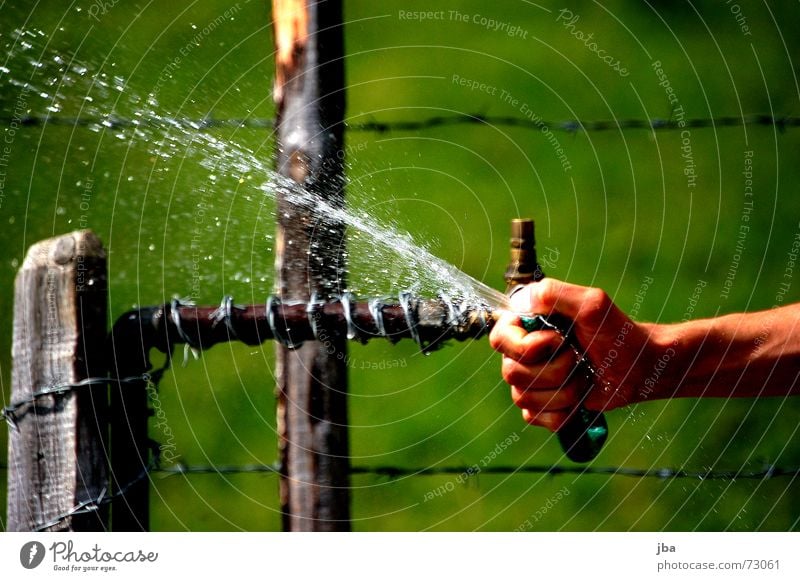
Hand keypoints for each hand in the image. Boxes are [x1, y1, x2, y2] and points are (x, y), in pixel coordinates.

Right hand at [489, 278, 662, 430]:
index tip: (558, 340)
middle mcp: (520, 351)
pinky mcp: (539, 405)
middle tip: (579, 357)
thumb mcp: (591, 303)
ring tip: (583, 377)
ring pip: (523, 397)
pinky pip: (533, 417)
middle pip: (511, 372)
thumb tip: (519, 303)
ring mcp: (528, 380)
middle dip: (555, 370)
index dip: (525, 346)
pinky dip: (562, 411)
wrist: (637, 368)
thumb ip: (553, 294)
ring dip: (563, 391)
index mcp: (525, 323)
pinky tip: (578, 399)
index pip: (498, 338)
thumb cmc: (615, 331)